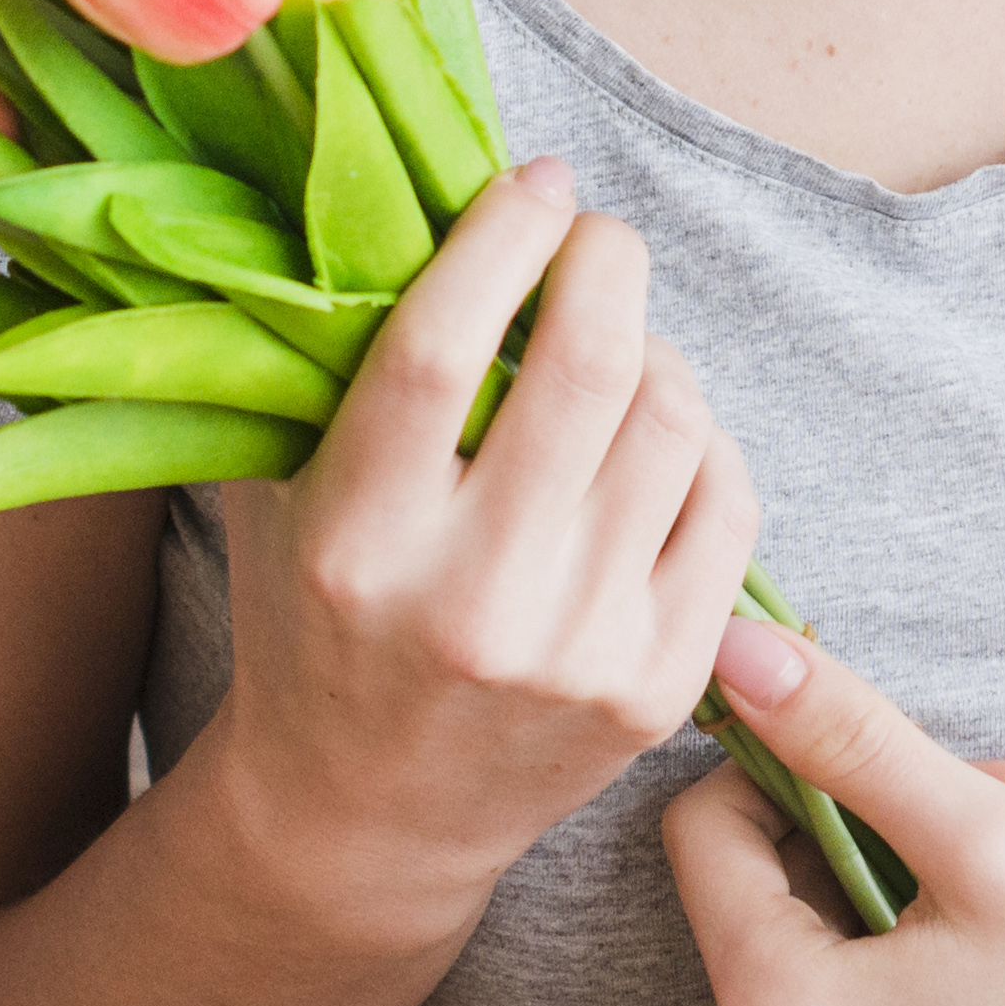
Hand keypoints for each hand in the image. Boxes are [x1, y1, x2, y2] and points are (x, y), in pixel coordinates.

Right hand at [193, 159, 767, 953]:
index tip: (534, 182)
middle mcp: (473, 604)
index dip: (504, 238)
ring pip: (674, 425)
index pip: (442, 350)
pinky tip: (661, 428)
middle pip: (587, 370)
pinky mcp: (656, 688)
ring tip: (617, 342)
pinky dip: (704, 438)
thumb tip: (397, 196)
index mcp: (356, 546)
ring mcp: (579, 652)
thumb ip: (320, 364)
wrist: (365, 823)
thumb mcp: (277, 497)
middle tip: (594, 239)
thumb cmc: (312, 626)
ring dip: (657, 350)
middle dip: (607, 264)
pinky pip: (727, 507)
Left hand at [665, 615, 1004, 1005]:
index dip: (786, 764)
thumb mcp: (985, 839)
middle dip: (887, 835)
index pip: (704, 836)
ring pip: (836, 982)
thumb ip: (849, 737)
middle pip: (782, 910)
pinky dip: (929, 1004)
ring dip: (921, 912)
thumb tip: (737, 652)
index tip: (880, 744)